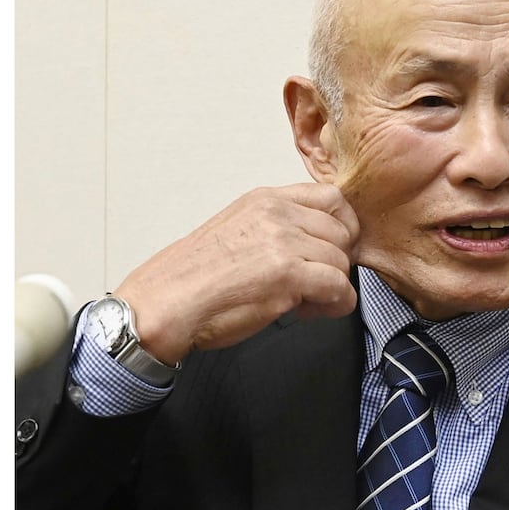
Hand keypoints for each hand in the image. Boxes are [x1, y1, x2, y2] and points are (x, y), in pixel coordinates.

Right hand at [112, 183, 359, 362]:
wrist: (165, 303)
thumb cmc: (193, 278)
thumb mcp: (238, 230)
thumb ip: (277, 227)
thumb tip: (315, 243)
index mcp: (266, 199)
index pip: (332, 198)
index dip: (341, 229)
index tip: (331, 251)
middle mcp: (277, 214)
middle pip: (344, 231)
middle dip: (337, 262)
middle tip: (313, 283)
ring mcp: (284, 242)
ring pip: (343, 263)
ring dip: (332, 288)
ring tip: (302, 300)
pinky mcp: (288, 274)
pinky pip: (339, 289)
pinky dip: (332, 306)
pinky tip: (304, 311)